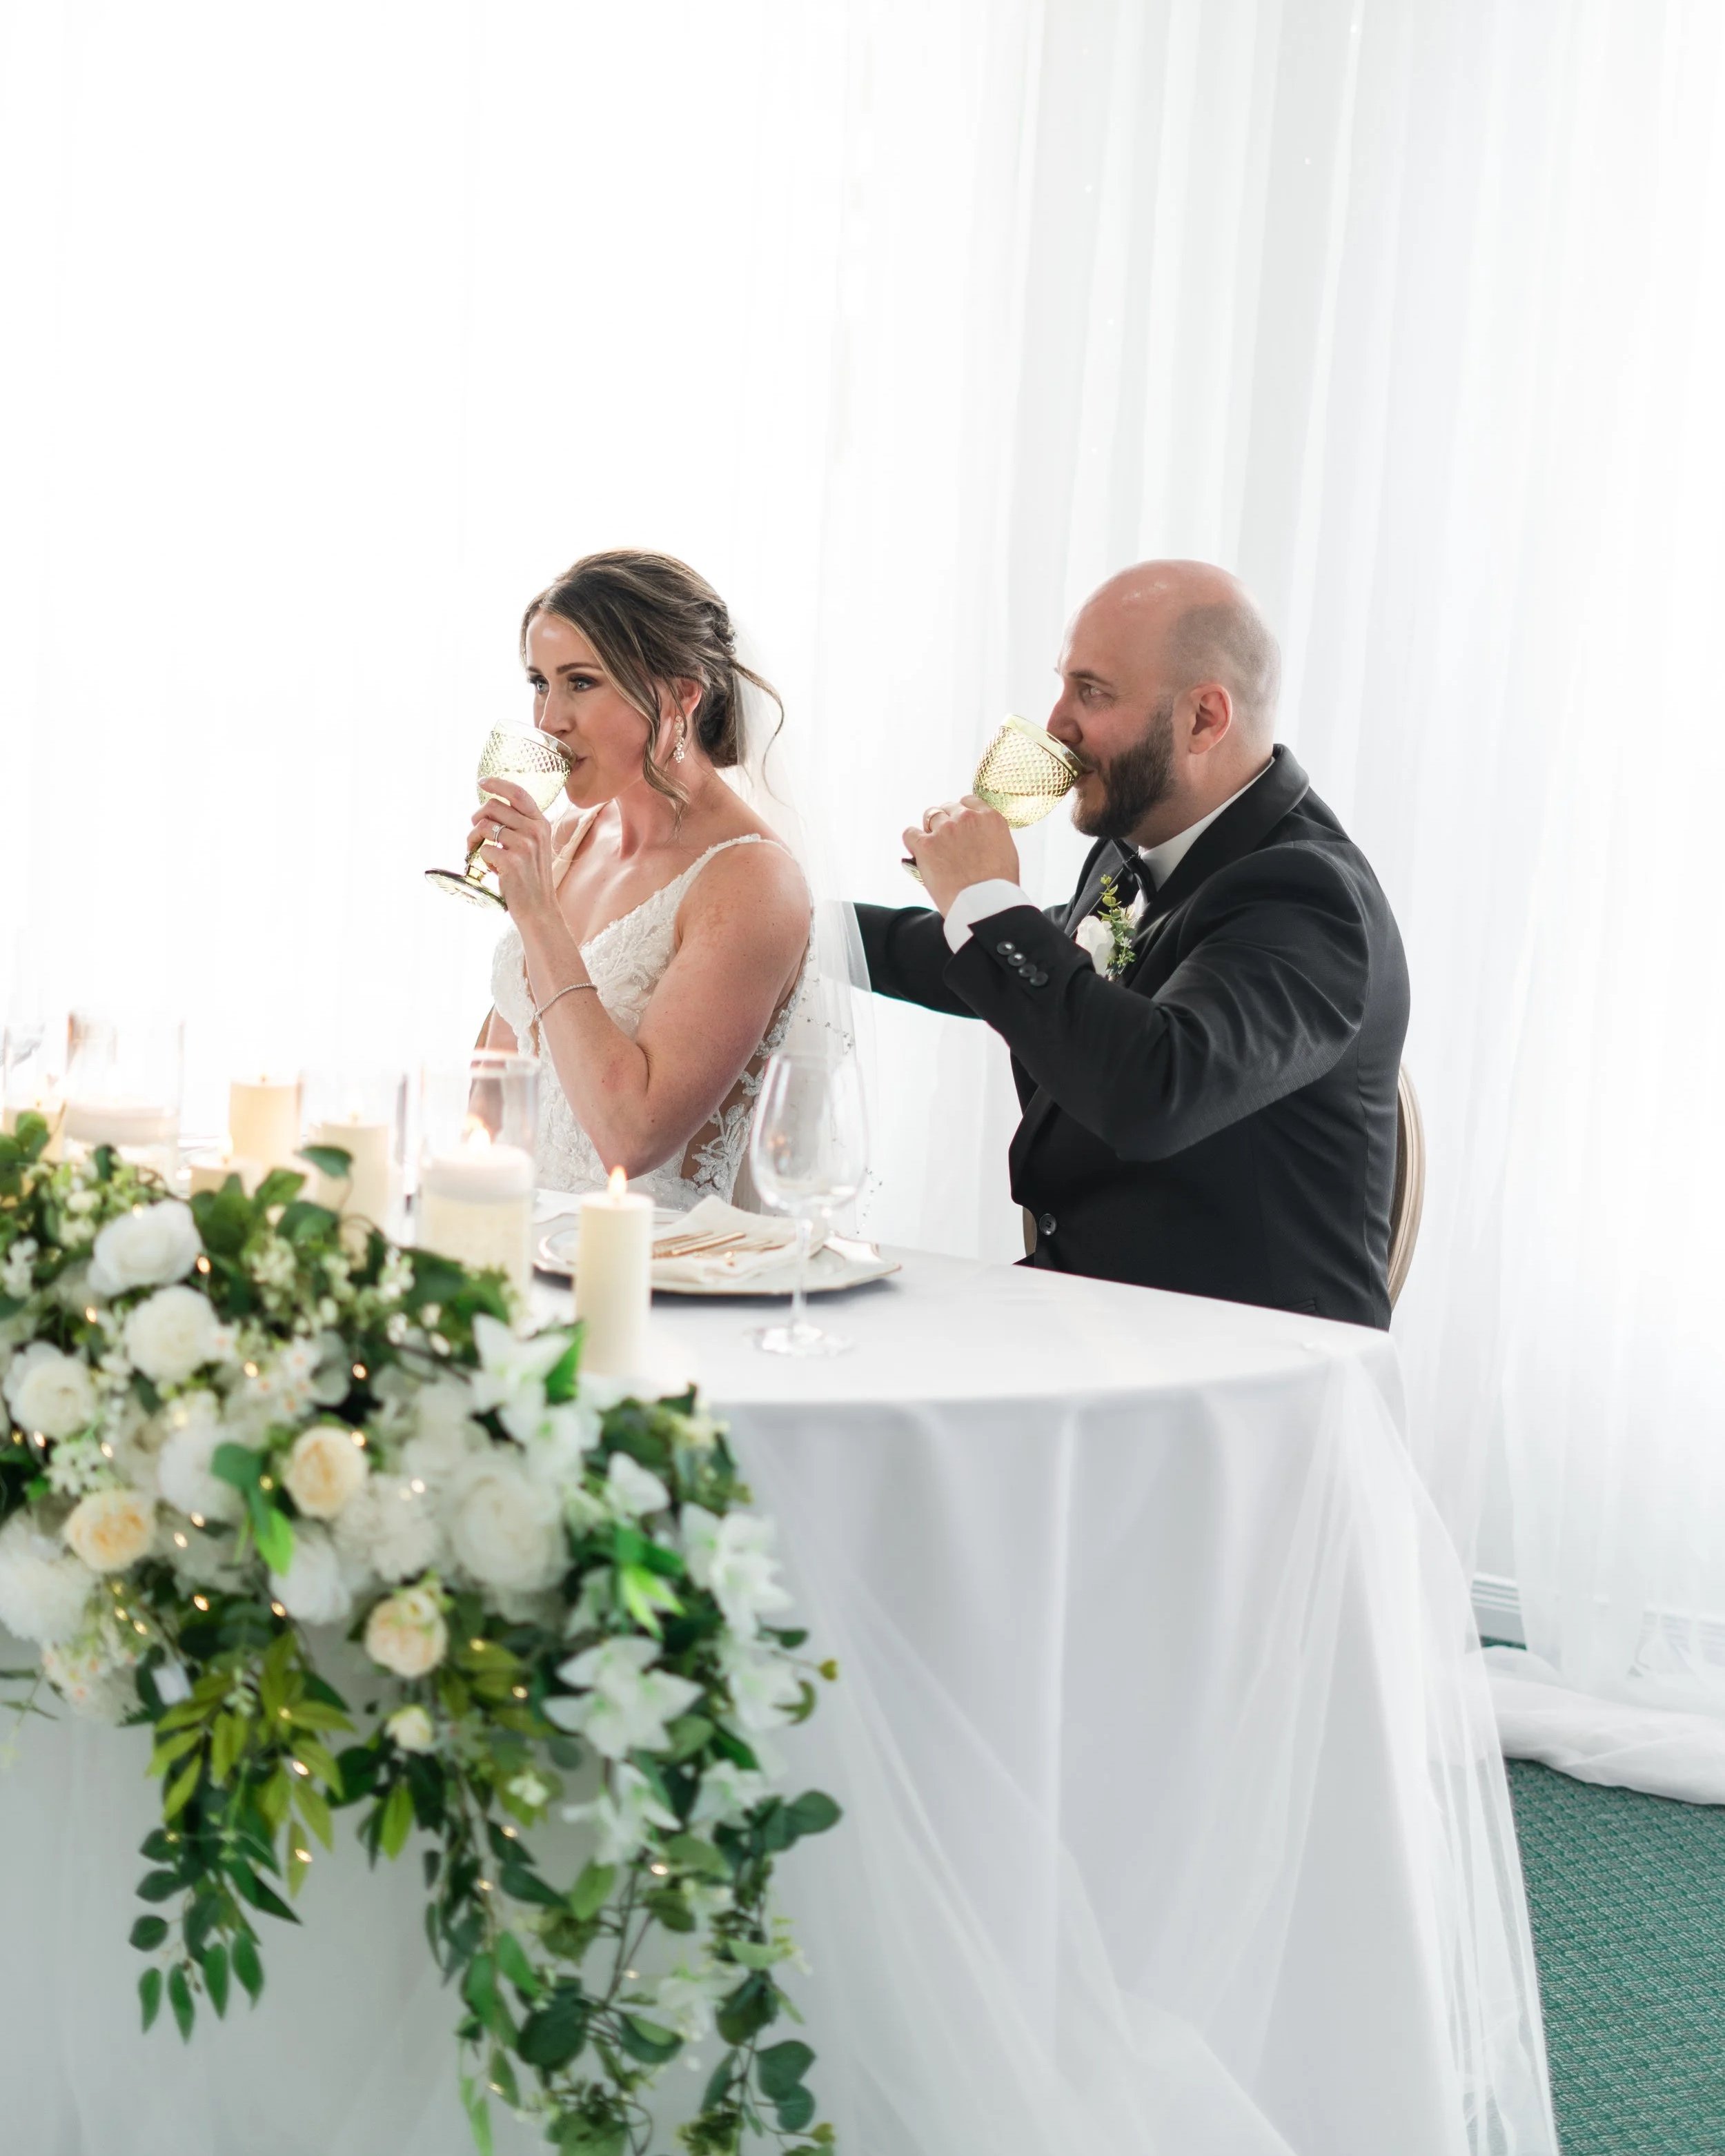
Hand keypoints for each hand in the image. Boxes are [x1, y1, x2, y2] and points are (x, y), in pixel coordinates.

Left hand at [469, 779, 558, 924]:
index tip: (482, 782)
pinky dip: (480, 858)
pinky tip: (490, 868)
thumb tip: (490, 810)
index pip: (517, 793)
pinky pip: (483, 848)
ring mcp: (524, 846)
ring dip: (473, 838)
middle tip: (475, 834)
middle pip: (493, 806)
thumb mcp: (534, 846)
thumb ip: (520, 826)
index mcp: (541, 823)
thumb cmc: (531, 877)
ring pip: (483, 826)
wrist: (539, 908)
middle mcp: (535, 831)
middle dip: (476, 818)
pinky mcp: (511, 862)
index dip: (497, 784)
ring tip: (476, 851)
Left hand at [901, 794, 1020, 915]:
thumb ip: (991, 838)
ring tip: (932, 847)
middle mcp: (967, 818)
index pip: (969, 802)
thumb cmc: (998, 888)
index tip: (959, 825)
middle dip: (946, 821)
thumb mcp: (1006, 854)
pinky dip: (912, 842)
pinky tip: (917, 852)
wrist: (984, 905)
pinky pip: (910, 834)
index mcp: (990, 819)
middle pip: (948, 808)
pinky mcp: (926, 845)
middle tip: (946, 841)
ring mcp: (945, 829)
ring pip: (930, 816)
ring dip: (930, 829)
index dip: (961, 813)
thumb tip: (980, 841)